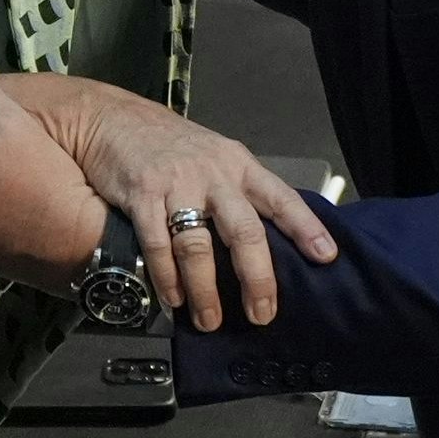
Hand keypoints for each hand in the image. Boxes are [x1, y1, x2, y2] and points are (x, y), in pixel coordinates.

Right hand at [0, 75, 338, 331]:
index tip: (326, 257)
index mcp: (239, 166)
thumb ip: (238, 193)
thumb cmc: (170, 144)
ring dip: (205, 289)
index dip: (306, 227)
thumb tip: (265, 243)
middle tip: (262, 314)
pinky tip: (173, 298)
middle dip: (257, 278)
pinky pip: (157, 244)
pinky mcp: (141, 194)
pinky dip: (166, 277)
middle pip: (244, 230)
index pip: (281, 198)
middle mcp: (214, 175)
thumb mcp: (215, 157)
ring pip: (198, 245)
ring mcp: (177, 184)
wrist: (112, 118)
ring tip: (210, 320)